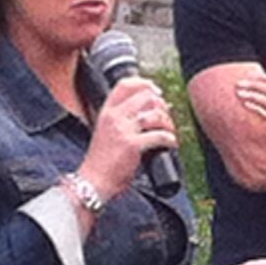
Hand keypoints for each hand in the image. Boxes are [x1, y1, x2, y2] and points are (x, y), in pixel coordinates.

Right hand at [79, 74, 178, 198]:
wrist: (94, 181)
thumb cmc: (101, 162)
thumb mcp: (106, 133)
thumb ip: (122, 122)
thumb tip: (149, 113)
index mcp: (106, 112)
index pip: (124, 85)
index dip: (144, 83)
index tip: (156, 90)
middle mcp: (114, 117)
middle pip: (145, 96)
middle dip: (161, 105)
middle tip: (166, 116)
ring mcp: (123, 130)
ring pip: (154, 114)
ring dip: (168, 122)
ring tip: (170, 131)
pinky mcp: (133, 145)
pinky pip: (159, 135)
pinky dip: (170, 139)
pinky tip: (171, 144)